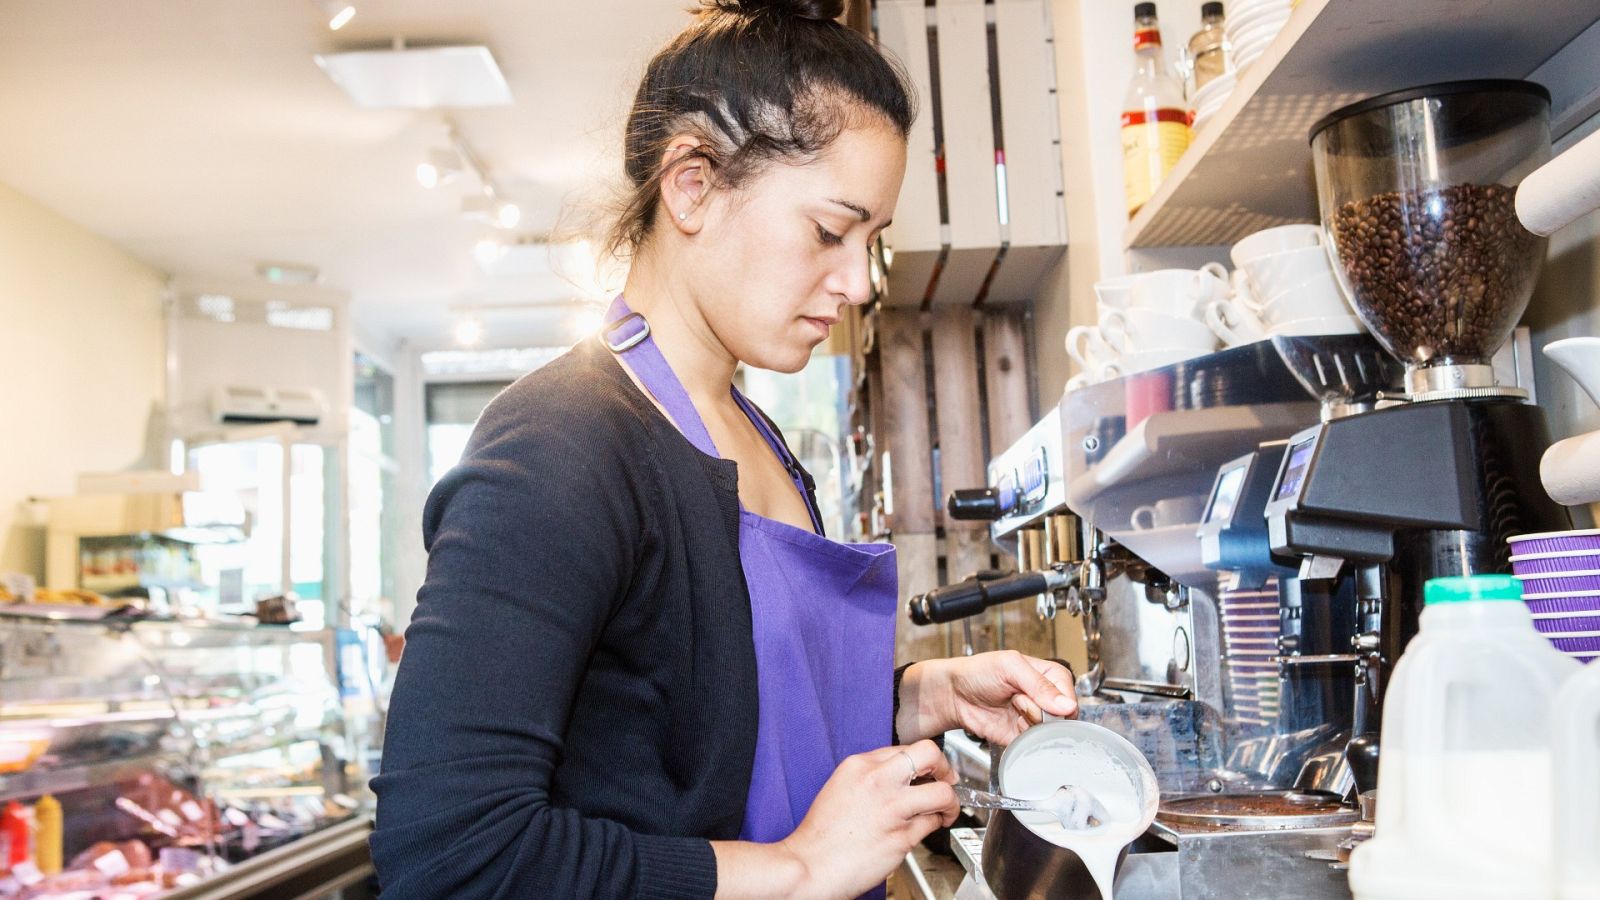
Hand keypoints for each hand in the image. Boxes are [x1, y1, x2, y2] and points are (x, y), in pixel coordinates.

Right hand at [778, 740, 957, 899]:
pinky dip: (934, 825)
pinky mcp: (901, 837)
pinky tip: (926, 827)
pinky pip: (931, 824)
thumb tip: (900, 774)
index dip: (922, 761)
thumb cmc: (822, 834)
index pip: (906, 748)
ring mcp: (892, 809)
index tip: (927, 770)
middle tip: (946, 779)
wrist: (810, 866)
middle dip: (944, 767)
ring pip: (942, 792)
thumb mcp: (841, 786)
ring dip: (949, 802)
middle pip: (929, 754)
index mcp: (859, 765)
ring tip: (945, 809)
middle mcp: (878, 782)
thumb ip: (871, 775)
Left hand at [897, 651, 1076, 746]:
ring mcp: (1035, 718)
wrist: (954, 694)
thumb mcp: (1010, 667)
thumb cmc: (979, 672)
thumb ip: (1039, 685)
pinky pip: (1035, 745)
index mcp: (1049, 675)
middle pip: (1061, 717)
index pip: (1070, 695)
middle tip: (1017, 701)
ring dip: (1029, 724)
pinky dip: (1026, 740)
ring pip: (1049, 733)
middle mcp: (1045, 698)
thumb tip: (1067, 705)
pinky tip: (1011, 725)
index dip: (1056, 702)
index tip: (1034, 697)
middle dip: (1039, 712)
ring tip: (1011, 708)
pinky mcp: (1023, 736)